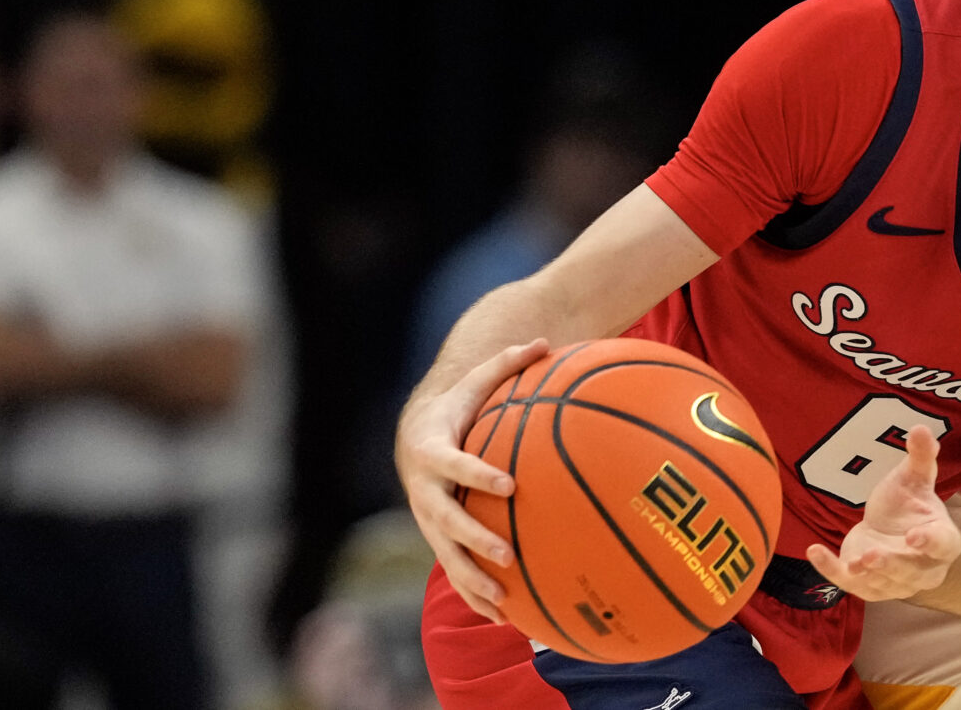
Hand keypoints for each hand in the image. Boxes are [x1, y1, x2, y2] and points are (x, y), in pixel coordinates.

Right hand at [395, 340, 546, 619]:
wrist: (414, 437)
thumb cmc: (457, 406)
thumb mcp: (475, 382)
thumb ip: (507, 364)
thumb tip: (546, 341)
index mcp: (433, 451)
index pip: (455, 464)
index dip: (478, 474)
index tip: (509, 485)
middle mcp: (425, 491)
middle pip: (446, 520)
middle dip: (474, 539)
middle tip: (507, 553)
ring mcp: (427, 519)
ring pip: (446, 555)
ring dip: (472, 580)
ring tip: (504, 600)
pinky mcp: (436, 538)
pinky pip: (453, 571)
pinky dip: (474, 595)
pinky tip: (504, 619)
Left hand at [806, 425, 960, 602]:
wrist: (890, 532)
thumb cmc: (908, 506)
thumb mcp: (914, 479)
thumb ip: (921, 457)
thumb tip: (921, 428)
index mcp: (942, 542)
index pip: (942, 545)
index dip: (930, 542)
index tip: (914, 535)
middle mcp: (922, 569)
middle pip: (911, 572)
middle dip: (891, 565)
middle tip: (872, 555)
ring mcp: (893, 583)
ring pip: (882, 583)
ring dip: (866, 574)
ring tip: (853, 562)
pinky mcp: (865, 586)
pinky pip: (848, 583)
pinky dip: (829, 569)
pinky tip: (814, 551)